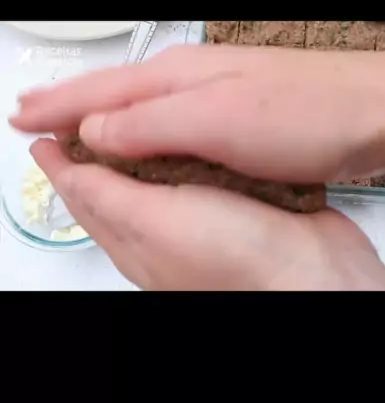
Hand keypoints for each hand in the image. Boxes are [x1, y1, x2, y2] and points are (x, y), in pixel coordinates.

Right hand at [11, 43, 384, 183]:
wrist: (375, 112)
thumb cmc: (306, 115)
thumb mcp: (216, 123)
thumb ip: (150, 126)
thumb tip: (94, 132)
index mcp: (175, 78)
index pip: (96, 94)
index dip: (55, 109)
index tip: (20, 118)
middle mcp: (189, 78)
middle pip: (110, 91)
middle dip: (66, 103)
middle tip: (28, 111)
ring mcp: (214, 92)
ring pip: (138, 104)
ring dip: (99, 114)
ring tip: (70, 121)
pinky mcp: (235, 112)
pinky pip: (169, 119)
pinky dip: (140, 127)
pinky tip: (141, 135)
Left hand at [29, 138, 384, 291]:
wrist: (316, 274)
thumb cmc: (240, 262)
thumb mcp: (156, 221)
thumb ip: (108, 195)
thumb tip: (65, 170)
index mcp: (136, 241)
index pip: (84, 197)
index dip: (63, 164)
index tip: (50, 137)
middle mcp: (167, 233)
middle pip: (118, 188)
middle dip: (98, 157)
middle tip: (83, 129)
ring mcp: (204, 219)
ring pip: (162, 179)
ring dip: (145, 152)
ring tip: (128, 130)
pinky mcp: (239, 206)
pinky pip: (206, 177)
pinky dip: (193, 156)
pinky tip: (194, 143)